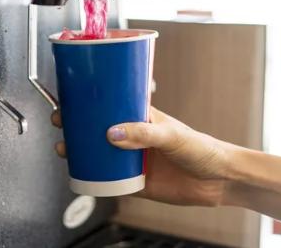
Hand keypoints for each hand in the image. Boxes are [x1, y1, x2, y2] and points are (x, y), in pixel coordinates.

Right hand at [51, 107, 231, 206]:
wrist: (218, 181)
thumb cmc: (203, 149)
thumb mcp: (173, 136)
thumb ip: (145, 133)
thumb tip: (113, 134)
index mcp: (143, 119)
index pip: (113, 105)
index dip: (92, 102)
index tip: (73, 99)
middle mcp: (135, 137)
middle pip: (100, 129)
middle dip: (79, 126)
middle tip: (62, 123)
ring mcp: (134, 159)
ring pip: (101, 154)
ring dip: (82, 151)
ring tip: (65, 149)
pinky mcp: (136, 181)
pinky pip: (109, 179)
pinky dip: (95, 177)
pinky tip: (83, 175)